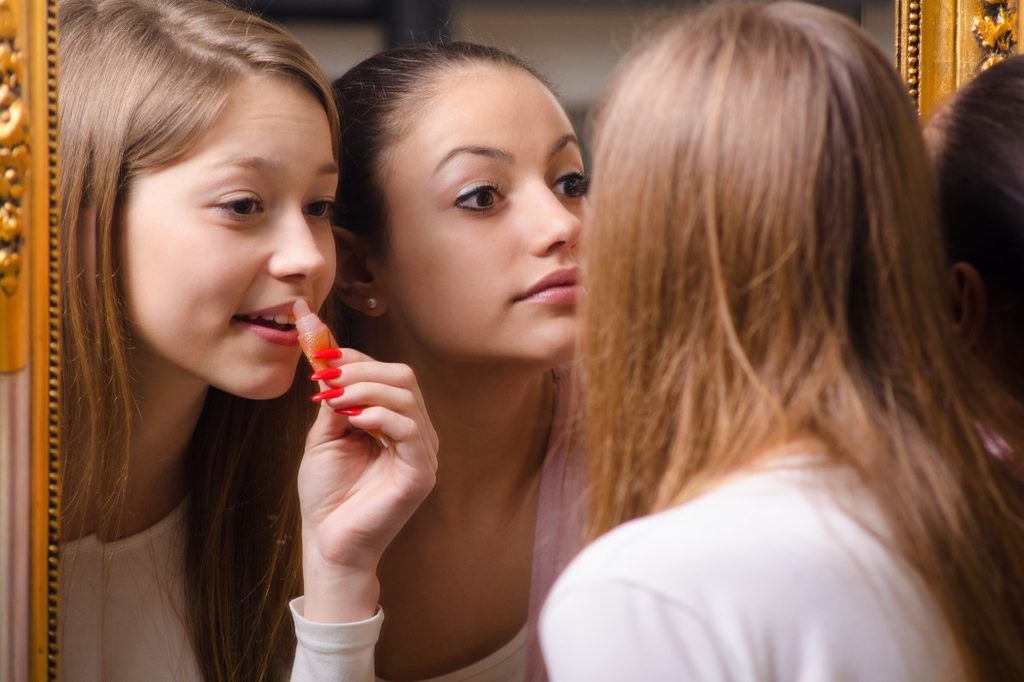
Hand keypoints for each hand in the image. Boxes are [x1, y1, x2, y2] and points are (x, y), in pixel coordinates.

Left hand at [297, 347, 437, 622]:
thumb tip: (331, 364)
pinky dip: (379, 415)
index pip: (389, 375)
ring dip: (365, 389)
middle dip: (361, 370)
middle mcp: (416, 433)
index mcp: (397, 423)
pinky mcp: (421, 473)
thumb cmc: (328, 495)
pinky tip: (354, 420)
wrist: (328, 542)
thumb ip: (335, 402)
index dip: (358, 359)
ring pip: (406, 397)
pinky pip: (409, 429)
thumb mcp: (327, 437)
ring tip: (334, 399)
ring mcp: (422, 453)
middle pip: (403, 377)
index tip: (323, 355)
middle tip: (326, 378)